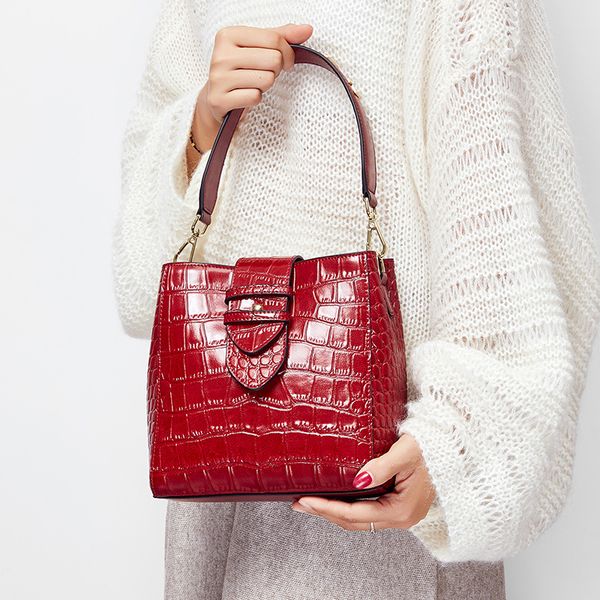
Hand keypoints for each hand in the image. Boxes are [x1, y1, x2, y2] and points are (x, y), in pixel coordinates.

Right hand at [190, 23, 312, 156]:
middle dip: (275, 70)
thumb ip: (281, 36)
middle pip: (273, 60)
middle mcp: (220, 55)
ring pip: (266, 79)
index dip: (288, 52)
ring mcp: (218, 78)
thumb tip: (307, 29)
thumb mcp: (257, 47)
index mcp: (228, 35)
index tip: (285, 61)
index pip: (274, 39)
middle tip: (264, 73)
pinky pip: (255, 97)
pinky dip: (255, 98)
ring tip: (253, 83)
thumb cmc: (241, 69)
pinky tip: (246, 95)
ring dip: (265, 85)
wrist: (217, 97)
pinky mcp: (219, 100)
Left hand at [291, 433, 435, 531]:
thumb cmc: (433, 446)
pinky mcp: (400, 504)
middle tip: (300, 504)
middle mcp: (402, 517)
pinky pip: (369, 511)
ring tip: (312, 503)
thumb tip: (358, 480)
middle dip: (325, 513)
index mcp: (403, 510)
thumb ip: (382, 466)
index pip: (355, 515)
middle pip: (355, 523)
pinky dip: (349, 507)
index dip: (328, 509)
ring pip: (360, 520)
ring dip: (335, 512)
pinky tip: (337, 498)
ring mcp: (402, 513)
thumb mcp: (406, 452)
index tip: (306, 501)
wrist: (454, 444)